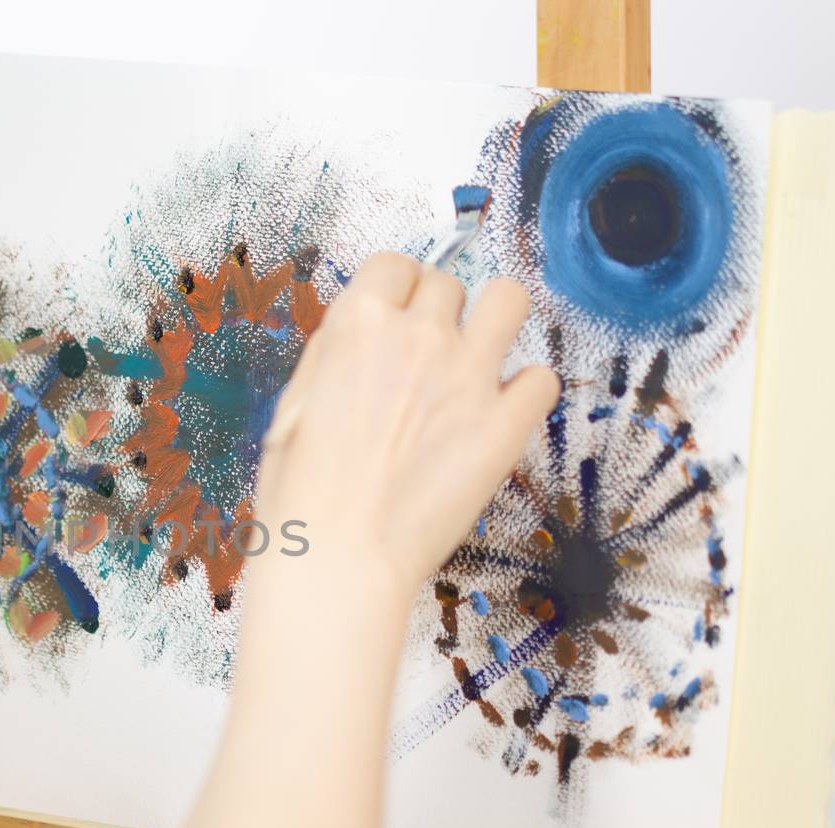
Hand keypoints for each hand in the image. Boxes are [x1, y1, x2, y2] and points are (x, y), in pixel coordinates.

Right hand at [259, 252, 559, 594]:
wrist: (338, 555)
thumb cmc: (300, 494)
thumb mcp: (292, 406)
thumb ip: (332, 357)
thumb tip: (357, 336)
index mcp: (356, 324)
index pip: (396, 265)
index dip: (397, 290)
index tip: (396, 316)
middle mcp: (417, 335)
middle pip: (448, 284)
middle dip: (439, 313)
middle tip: (429, 355)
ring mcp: (468, 376)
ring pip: (510, 300)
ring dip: (497, 320)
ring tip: (482, 357)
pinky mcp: (505, 424)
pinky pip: (542, 378)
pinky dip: (526, 391)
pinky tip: (504, 413)